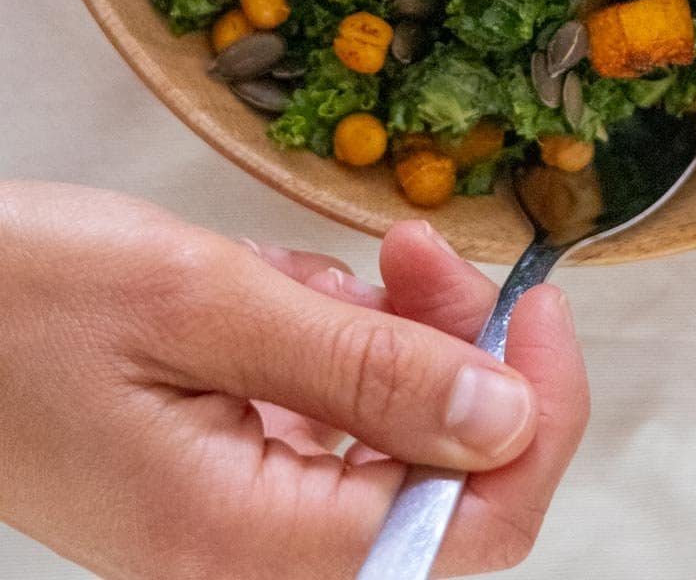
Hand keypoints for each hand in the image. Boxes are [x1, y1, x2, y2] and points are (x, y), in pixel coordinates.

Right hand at [0, 183, 587, 577]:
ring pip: (383, 448)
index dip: (532, 421)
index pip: (466, 534)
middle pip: (434, 490)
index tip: (535, 306)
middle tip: (420, 254)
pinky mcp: (210, 482)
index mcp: (245, 545)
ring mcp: (226, 527)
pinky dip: (328, 349)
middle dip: (457, 359)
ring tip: (336, 266)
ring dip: (386, 344)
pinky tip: (287, 289)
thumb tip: (507, 414)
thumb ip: (362, 366)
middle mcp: (243, 561)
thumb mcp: (201, 301)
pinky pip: (321, 428)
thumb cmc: (22, 294)